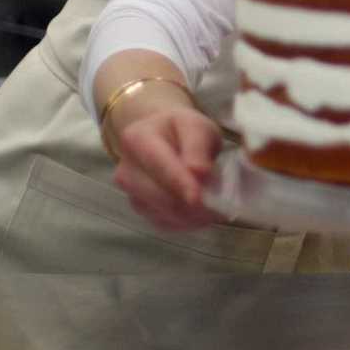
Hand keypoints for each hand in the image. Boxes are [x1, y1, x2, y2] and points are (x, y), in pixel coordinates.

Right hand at [109, 100, 225, 231]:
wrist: (163, 138)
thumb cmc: (182, 130)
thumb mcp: (196, 125)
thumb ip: (197, 146)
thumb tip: (199, 172)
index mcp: (136, 139)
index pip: (160, 167)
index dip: (181, 184)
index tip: (199, 198)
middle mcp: (126, 170)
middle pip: (160, 197)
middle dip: (193, 204)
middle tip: (222, 203)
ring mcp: (132, 194)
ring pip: (165, 214)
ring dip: (193, 214)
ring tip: (215, 202)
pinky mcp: (143, 211)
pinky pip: (167, 224)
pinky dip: (188, 221)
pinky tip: (202, 210)